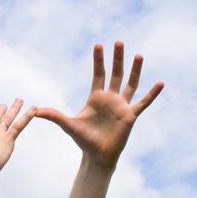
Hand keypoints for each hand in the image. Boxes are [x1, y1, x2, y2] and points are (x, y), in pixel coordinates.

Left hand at [36, 41, 163, 170]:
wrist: (97, 156)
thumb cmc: (83, 140)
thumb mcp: (68, 125)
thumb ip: (53, 115)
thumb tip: (35, 111)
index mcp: (96, 97)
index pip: (98, 74)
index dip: (98, 60)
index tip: (98, 44)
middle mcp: (110, 98)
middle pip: (115, 74)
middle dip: (116, 58)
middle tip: (118, 41)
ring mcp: (122, 106)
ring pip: (130, 84)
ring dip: (135, 70)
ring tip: (139, 54)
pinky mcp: (131, 116)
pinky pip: (143, 103)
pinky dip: (152, 94)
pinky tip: (160, 83)